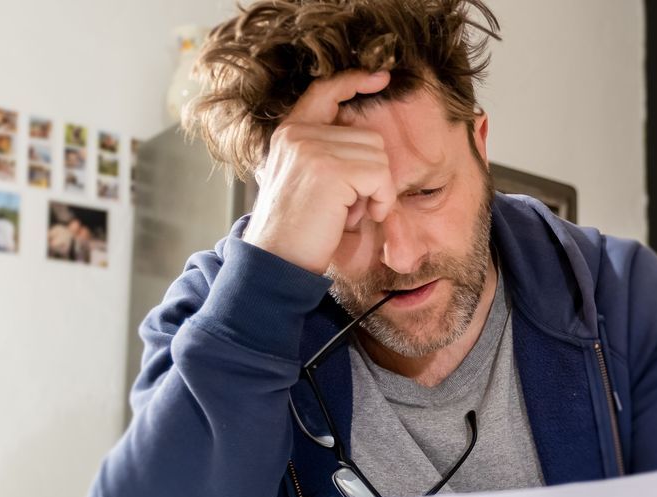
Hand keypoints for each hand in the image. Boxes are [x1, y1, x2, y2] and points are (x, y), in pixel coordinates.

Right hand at [244, 70, 396, 273]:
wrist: (275, 260)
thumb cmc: (298, 229)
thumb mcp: (307, 179)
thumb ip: (328, 153)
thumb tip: (371, 141)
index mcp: (290, 132)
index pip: (325, 91)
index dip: (354, 80)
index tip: (381, 76)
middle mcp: (298, 133)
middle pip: (369, 136)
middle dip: (370, 175)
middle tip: (346, 204)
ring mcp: (312, 147)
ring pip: (379, 157)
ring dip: (375, 191)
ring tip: (345, 212)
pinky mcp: (329, 169)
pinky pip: (380, 176)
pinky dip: (379, 200)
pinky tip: (355, 217)